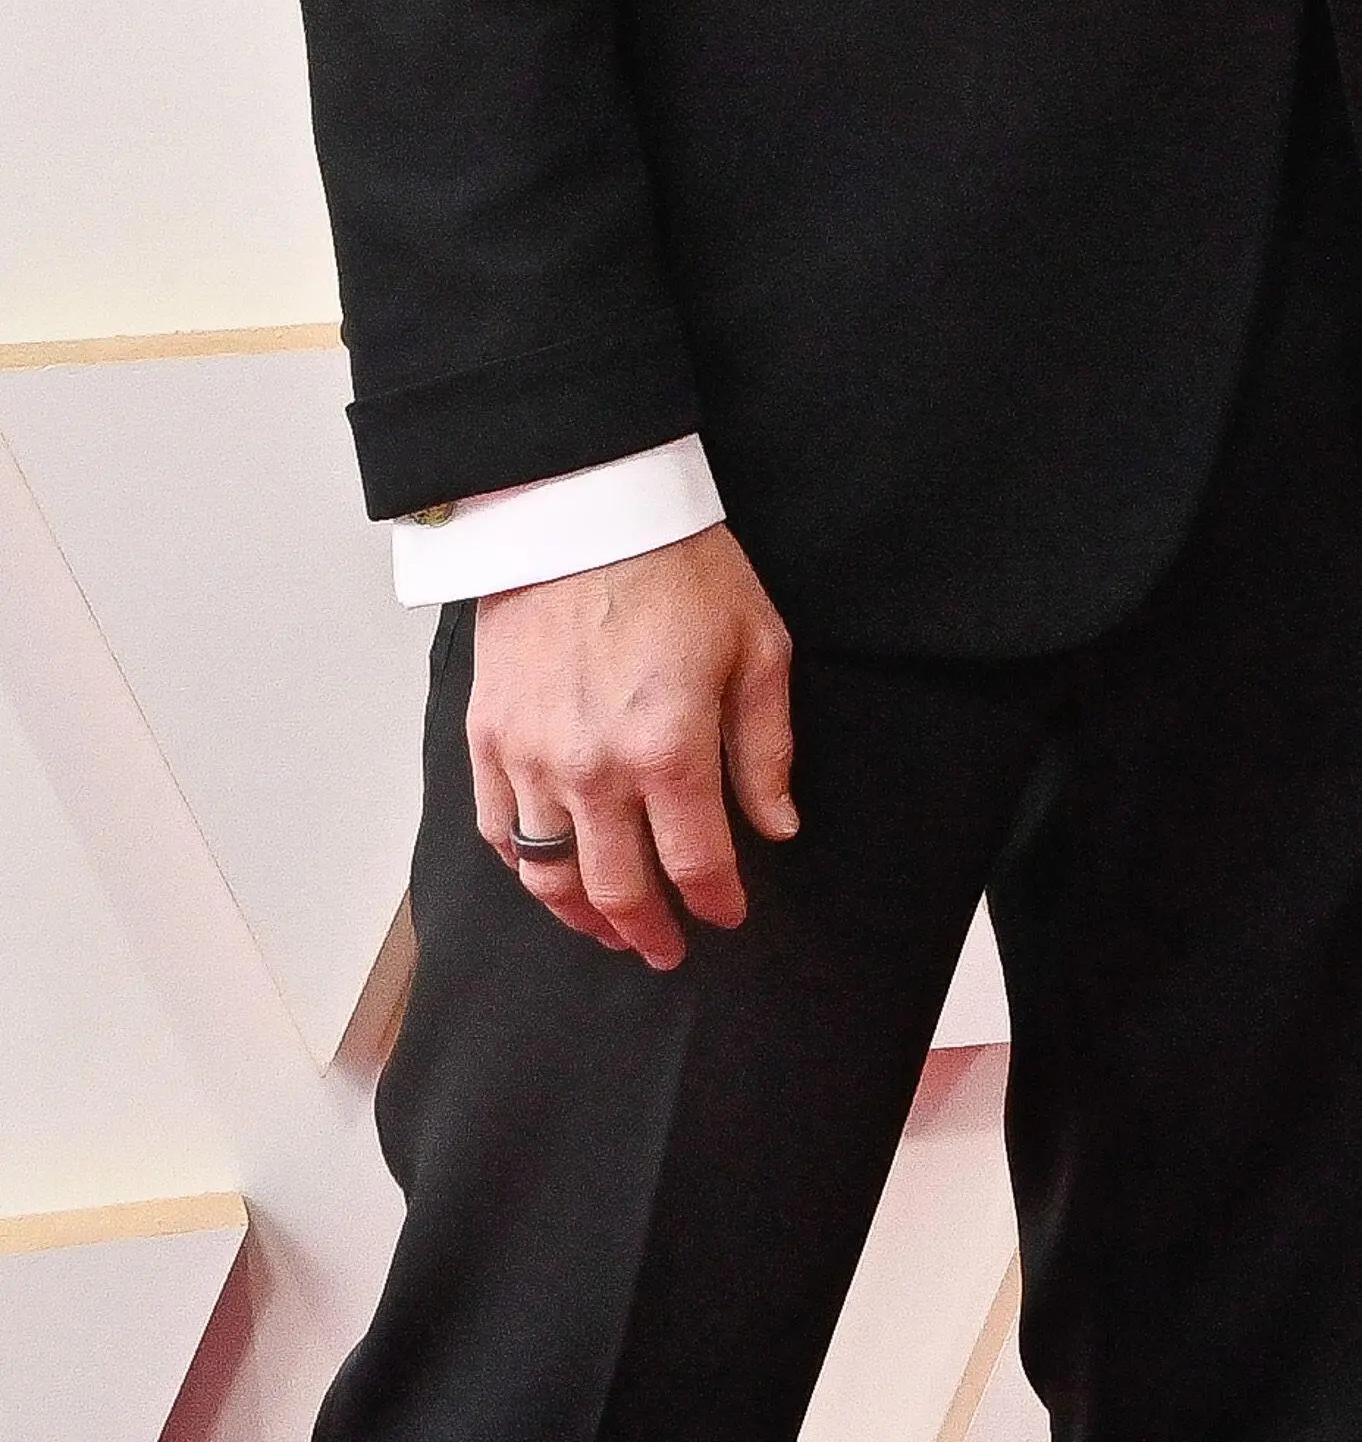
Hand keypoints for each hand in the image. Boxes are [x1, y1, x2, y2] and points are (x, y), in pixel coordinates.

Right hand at [469, 524, 795, 968]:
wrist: (583, 509)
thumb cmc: (680, 567)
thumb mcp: (757, 646)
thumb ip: (766, 747)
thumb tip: (776, 826)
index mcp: (669, 748)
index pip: (697, 861)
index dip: (718, 902)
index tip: (729, 916)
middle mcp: (594, 770)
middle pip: (617, 888)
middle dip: (648, 929)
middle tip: (666, 949)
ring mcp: (531, 758)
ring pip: (549, 875)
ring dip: (581, 915)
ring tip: (609, 930)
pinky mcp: (488, 738)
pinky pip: (499, 832)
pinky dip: (524, 867)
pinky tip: (549, 875)